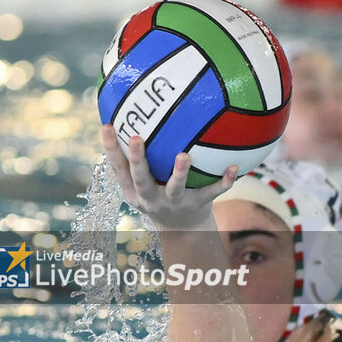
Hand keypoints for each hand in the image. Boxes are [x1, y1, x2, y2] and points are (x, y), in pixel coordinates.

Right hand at [101, 124, 236, 230]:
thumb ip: (138, 156)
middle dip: (137, 160)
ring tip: (184, 155)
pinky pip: (211, 193)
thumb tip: (132, 110)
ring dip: (179, 173)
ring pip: (175, 188)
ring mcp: (174, 203)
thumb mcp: (143, 181)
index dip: (110, 148)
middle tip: (136, 138)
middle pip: (141, 179)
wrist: (182, 230)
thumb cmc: (159, 193)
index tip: (107, 126)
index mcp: (134, 190)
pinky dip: (223, 182)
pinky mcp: (197, 206)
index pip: (118, 168)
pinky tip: (235, 167)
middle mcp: (150, 198)